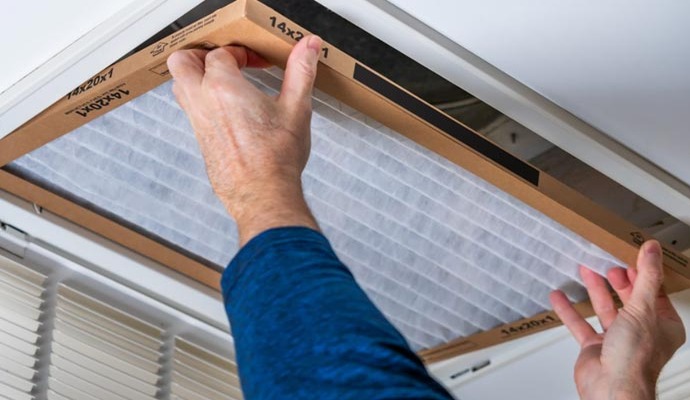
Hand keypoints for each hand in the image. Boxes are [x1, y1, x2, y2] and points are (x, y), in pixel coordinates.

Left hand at [167, 36, 322, 244]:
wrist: (264, 195)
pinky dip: (202, 101)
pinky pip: (191, 112)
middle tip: (224, 60)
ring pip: (180, 87)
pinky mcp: (201, 142)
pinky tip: (229, 111)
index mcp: (223, 88)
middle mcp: (203, 102)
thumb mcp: (297, 108)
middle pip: (182, 62)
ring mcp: (198, 124)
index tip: (257, 61)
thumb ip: (301, 71)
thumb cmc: (276, 158)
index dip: (240, 52)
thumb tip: (308, 46)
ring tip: (225, 82)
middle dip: (200, 55)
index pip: (220, 53)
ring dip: (197, 77)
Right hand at [550, 240, 685, 399]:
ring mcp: (616, 340)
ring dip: (593, 289)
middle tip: (606, 262)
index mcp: (662, 326)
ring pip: (604, 309)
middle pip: (628, 298)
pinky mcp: (595, 347)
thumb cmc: (634, 359)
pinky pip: (580, 324)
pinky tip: (559, 297)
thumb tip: (652, 251)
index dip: (642, 273)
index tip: (630, 255)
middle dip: (616, 279)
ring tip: (584, 269)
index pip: (654, 292)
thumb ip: (646, 278)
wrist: (612, 388)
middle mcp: (641, 332)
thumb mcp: (643, 309)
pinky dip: (569, 310)